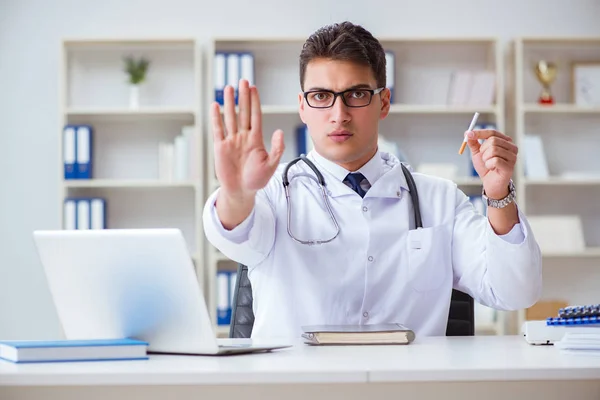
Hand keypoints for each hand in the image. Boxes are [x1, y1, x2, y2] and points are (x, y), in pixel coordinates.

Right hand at [211, 79, 284, 198]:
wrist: (241, 191)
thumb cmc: (257, 180)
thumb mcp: (271, 165)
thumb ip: (276, 148)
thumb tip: (279, 132)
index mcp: (256, 139)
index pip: (255, 116)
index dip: (255, 102)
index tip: (254, 88)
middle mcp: (243, 136)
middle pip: (243, 112)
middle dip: (243, 96)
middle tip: (243, 80)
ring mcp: (231, 140)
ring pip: (230, 117)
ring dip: (230, 103)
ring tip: (228, 87)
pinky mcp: (220, 147)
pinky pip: (218, 129)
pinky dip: (216, 117)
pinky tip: (216, 105)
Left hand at [466, 129, 517, 198]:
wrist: (490, 183)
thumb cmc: (486, 167)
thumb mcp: (477, 153)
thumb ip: (473, 143)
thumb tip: (467, 132)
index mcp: (505, 141)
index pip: (492, 132)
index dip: (480, 133)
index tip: (469, 134)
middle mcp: (511, 147)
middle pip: (493, 140)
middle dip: (483, 150)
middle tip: (484, 158)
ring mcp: (512, 156)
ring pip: (494, 150)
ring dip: (486, 158)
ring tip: (488, 164)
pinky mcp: (510, 166)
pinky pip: (495, 160)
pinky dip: (489, 165)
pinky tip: (492, 169)